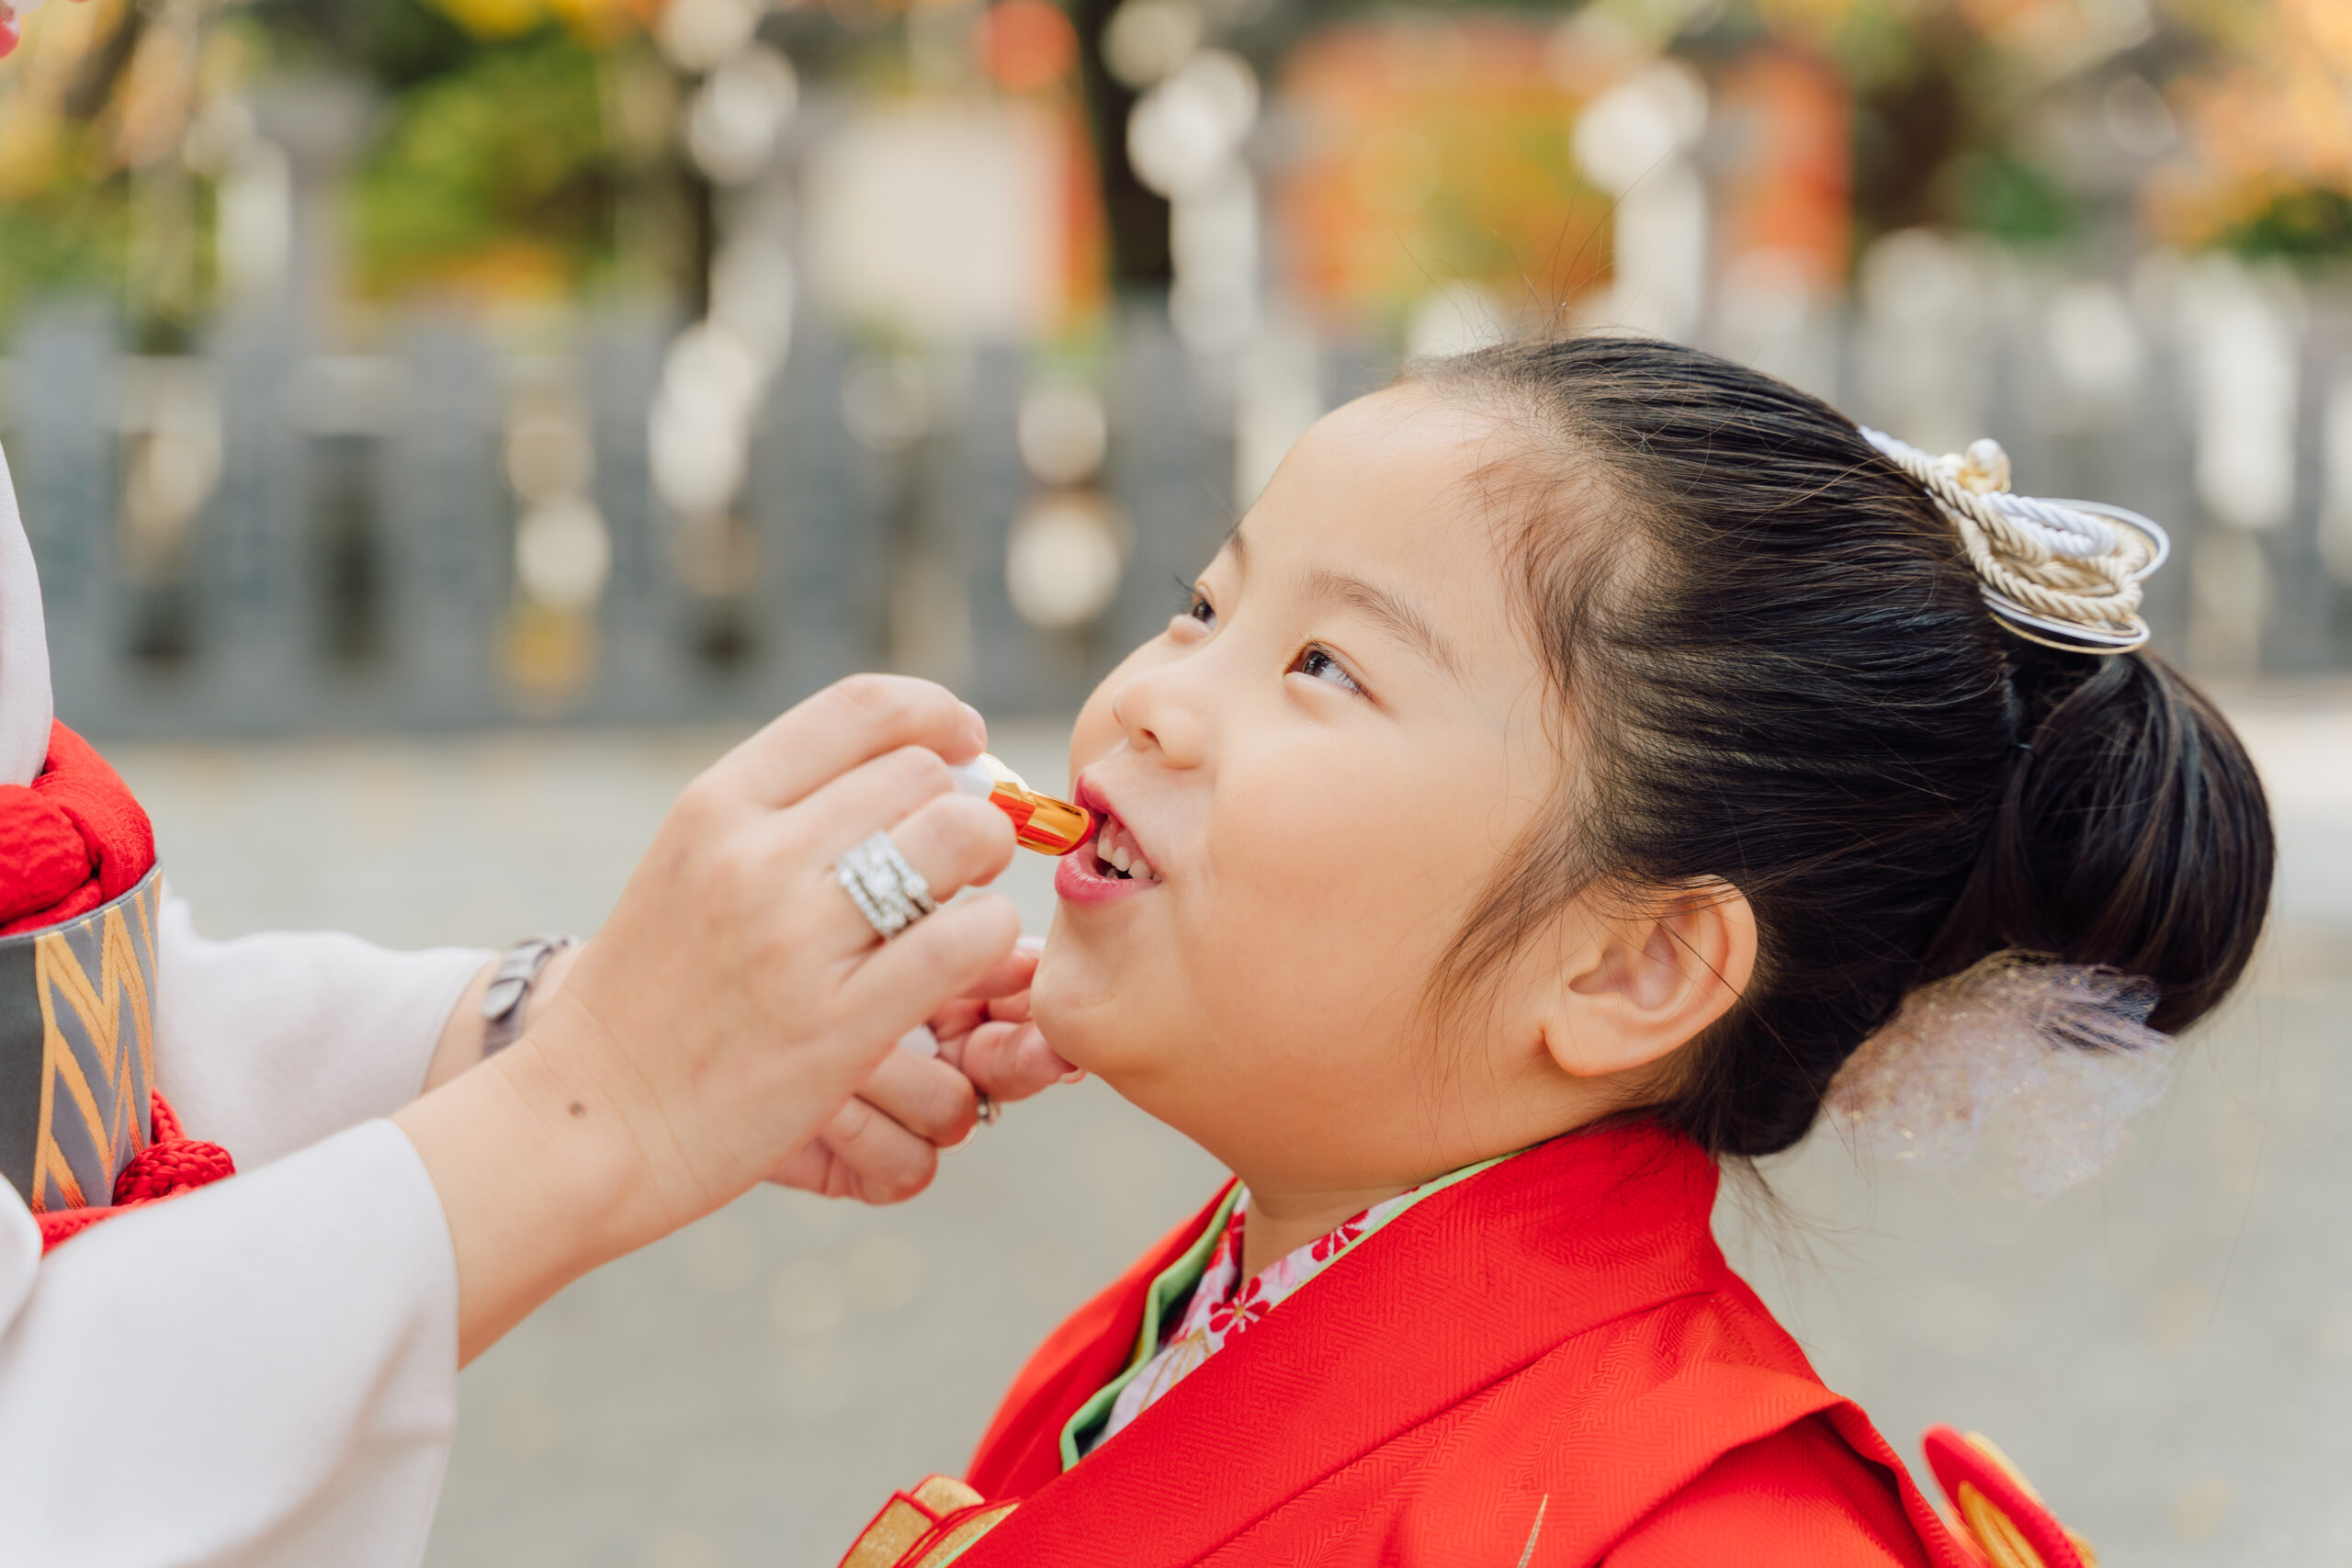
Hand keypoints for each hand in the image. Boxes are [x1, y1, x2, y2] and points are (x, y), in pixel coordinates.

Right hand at [395, 675, 1022, 1361]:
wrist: (587, 1123)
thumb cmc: (653, 994)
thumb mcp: (690, 866)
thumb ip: (782, 812)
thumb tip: (916, 764)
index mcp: (717, 804)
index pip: (862, 708)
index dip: (936, 712)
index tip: (964, 740)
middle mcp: (755, 856)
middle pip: (923, 775)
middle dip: (965, 804)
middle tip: (962, 854)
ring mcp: (798, 940)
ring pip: (960, 841)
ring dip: (985, 863)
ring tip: (963, 902)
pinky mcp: (841, 1026)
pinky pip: (966, 941)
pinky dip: (990, 939)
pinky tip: (967, 960)